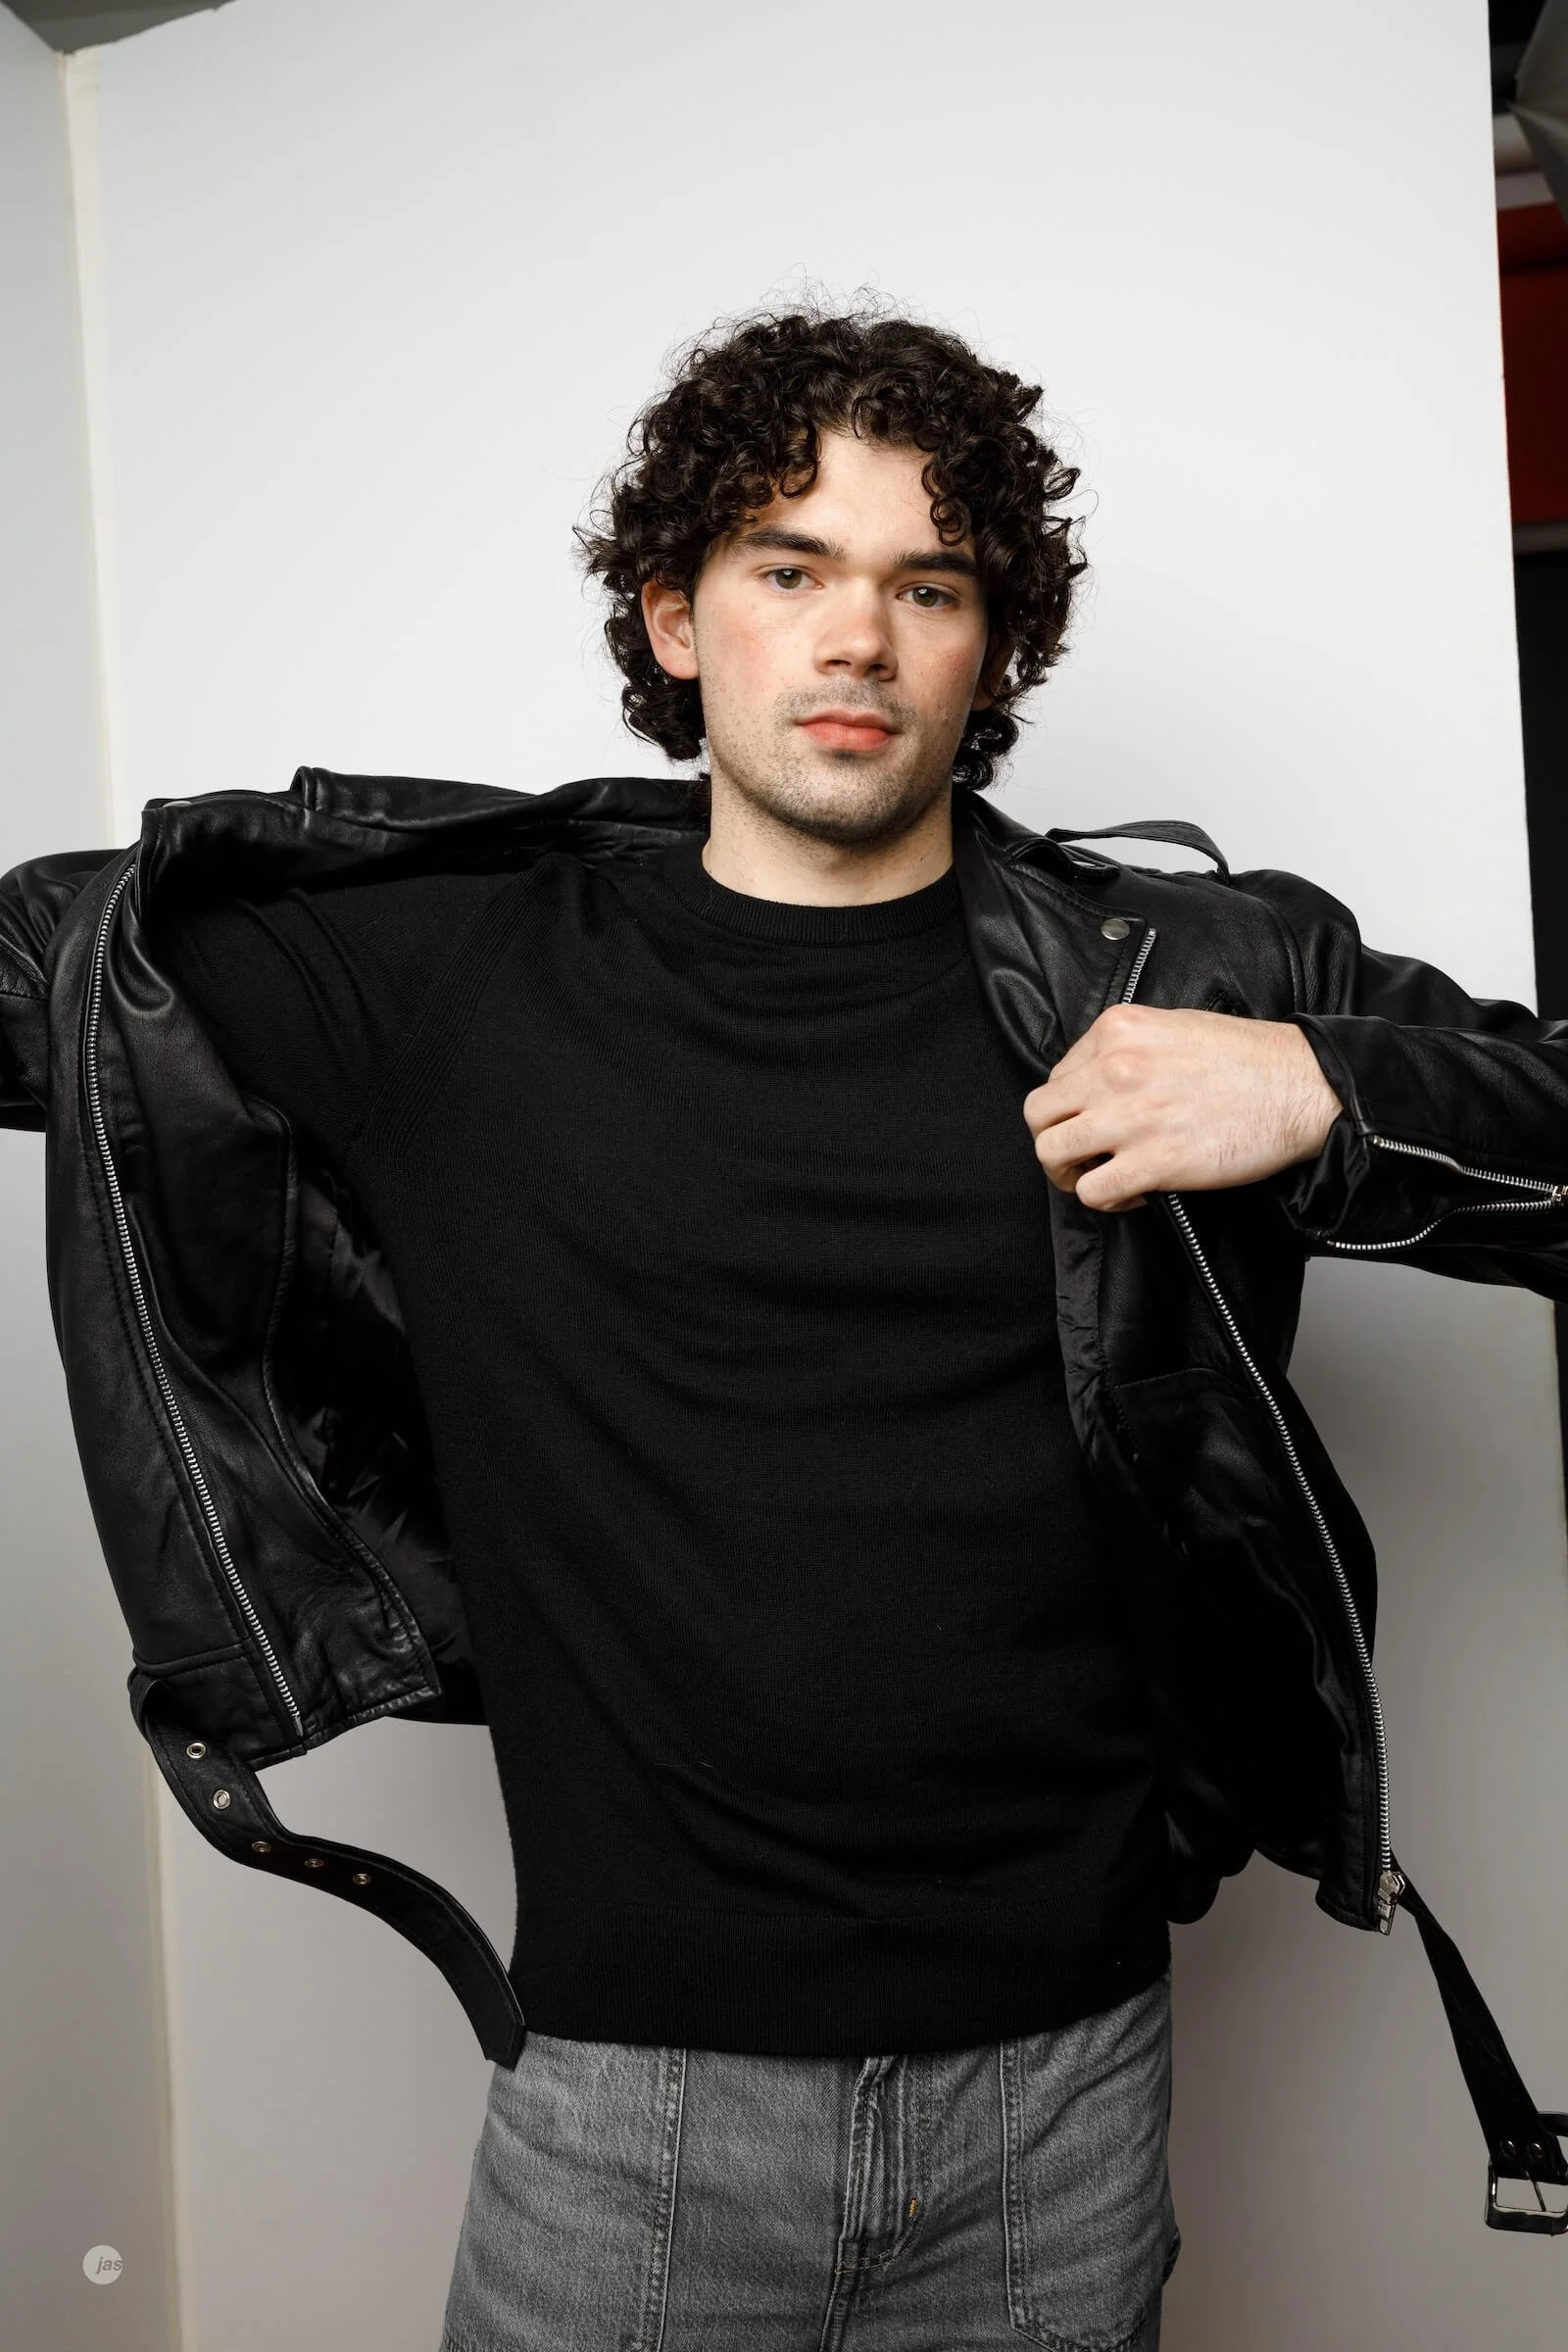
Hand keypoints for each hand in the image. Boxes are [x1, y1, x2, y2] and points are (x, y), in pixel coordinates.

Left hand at [1022, 1004, 1342, 1211]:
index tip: (1091, 1119)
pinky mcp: (1154, 1162)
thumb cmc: (1252, 1059)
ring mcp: (1131, 1117)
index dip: (1070, 1105)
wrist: (1303, 1087)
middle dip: (1053, 1138)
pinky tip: (1131, 1192)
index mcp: (1119, 1030)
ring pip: (1052, 1154)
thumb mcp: (1177, 1025)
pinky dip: (1104, 1198)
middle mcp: (1116, 1069)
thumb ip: (1129, 1047)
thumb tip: (1098, 1076)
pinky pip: (1092, 1190)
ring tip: (1095, 1175)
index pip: (1057, 1075)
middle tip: (1077, 1153)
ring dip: (1068, 1172)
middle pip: (1040, 1115)